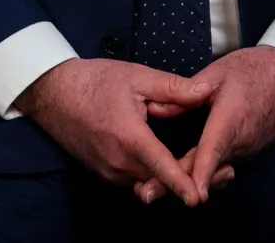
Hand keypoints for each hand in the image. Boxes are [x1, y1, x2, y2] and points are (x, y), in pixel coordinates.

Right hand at [13, 58, 213, 205]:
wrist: (53, 93)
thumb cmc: (93, 81)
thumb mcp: (136, 77)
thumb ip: (173, 88)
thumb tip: (205, 90)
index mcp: (130, 138)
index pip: (162, 168)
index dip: (182, 184)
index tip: (199, 198)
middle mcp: (118, 161)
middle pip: (159, 180)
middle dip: (186, 179)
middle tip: (221, 173)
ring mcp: (109, 170)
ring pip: (148, 180)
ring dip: (168, 178)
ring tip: (195, 166)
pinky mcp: (103, 172)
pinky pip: (134, 178)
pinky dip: (151, 174)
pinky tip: (162, 161)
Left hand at [135, 47, 274, 202]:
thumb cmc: (255, 70)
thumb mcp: (218, 72)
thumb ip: (186, 92)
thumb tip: (156, 108)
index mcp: (231, 119)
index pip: (212, 150)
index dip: (200, 172)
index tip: (191, 194)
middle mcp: (240, 142)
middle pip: (206, 169)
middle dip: (178, 182)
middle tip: (147, 192)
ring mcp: (246, 150)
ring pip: (214, 170)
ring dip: (188, 179)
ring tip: (154, 188)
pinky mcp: (247, 152)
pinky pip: (222, 165)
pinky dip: (204, 172)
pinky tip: (184, 176)